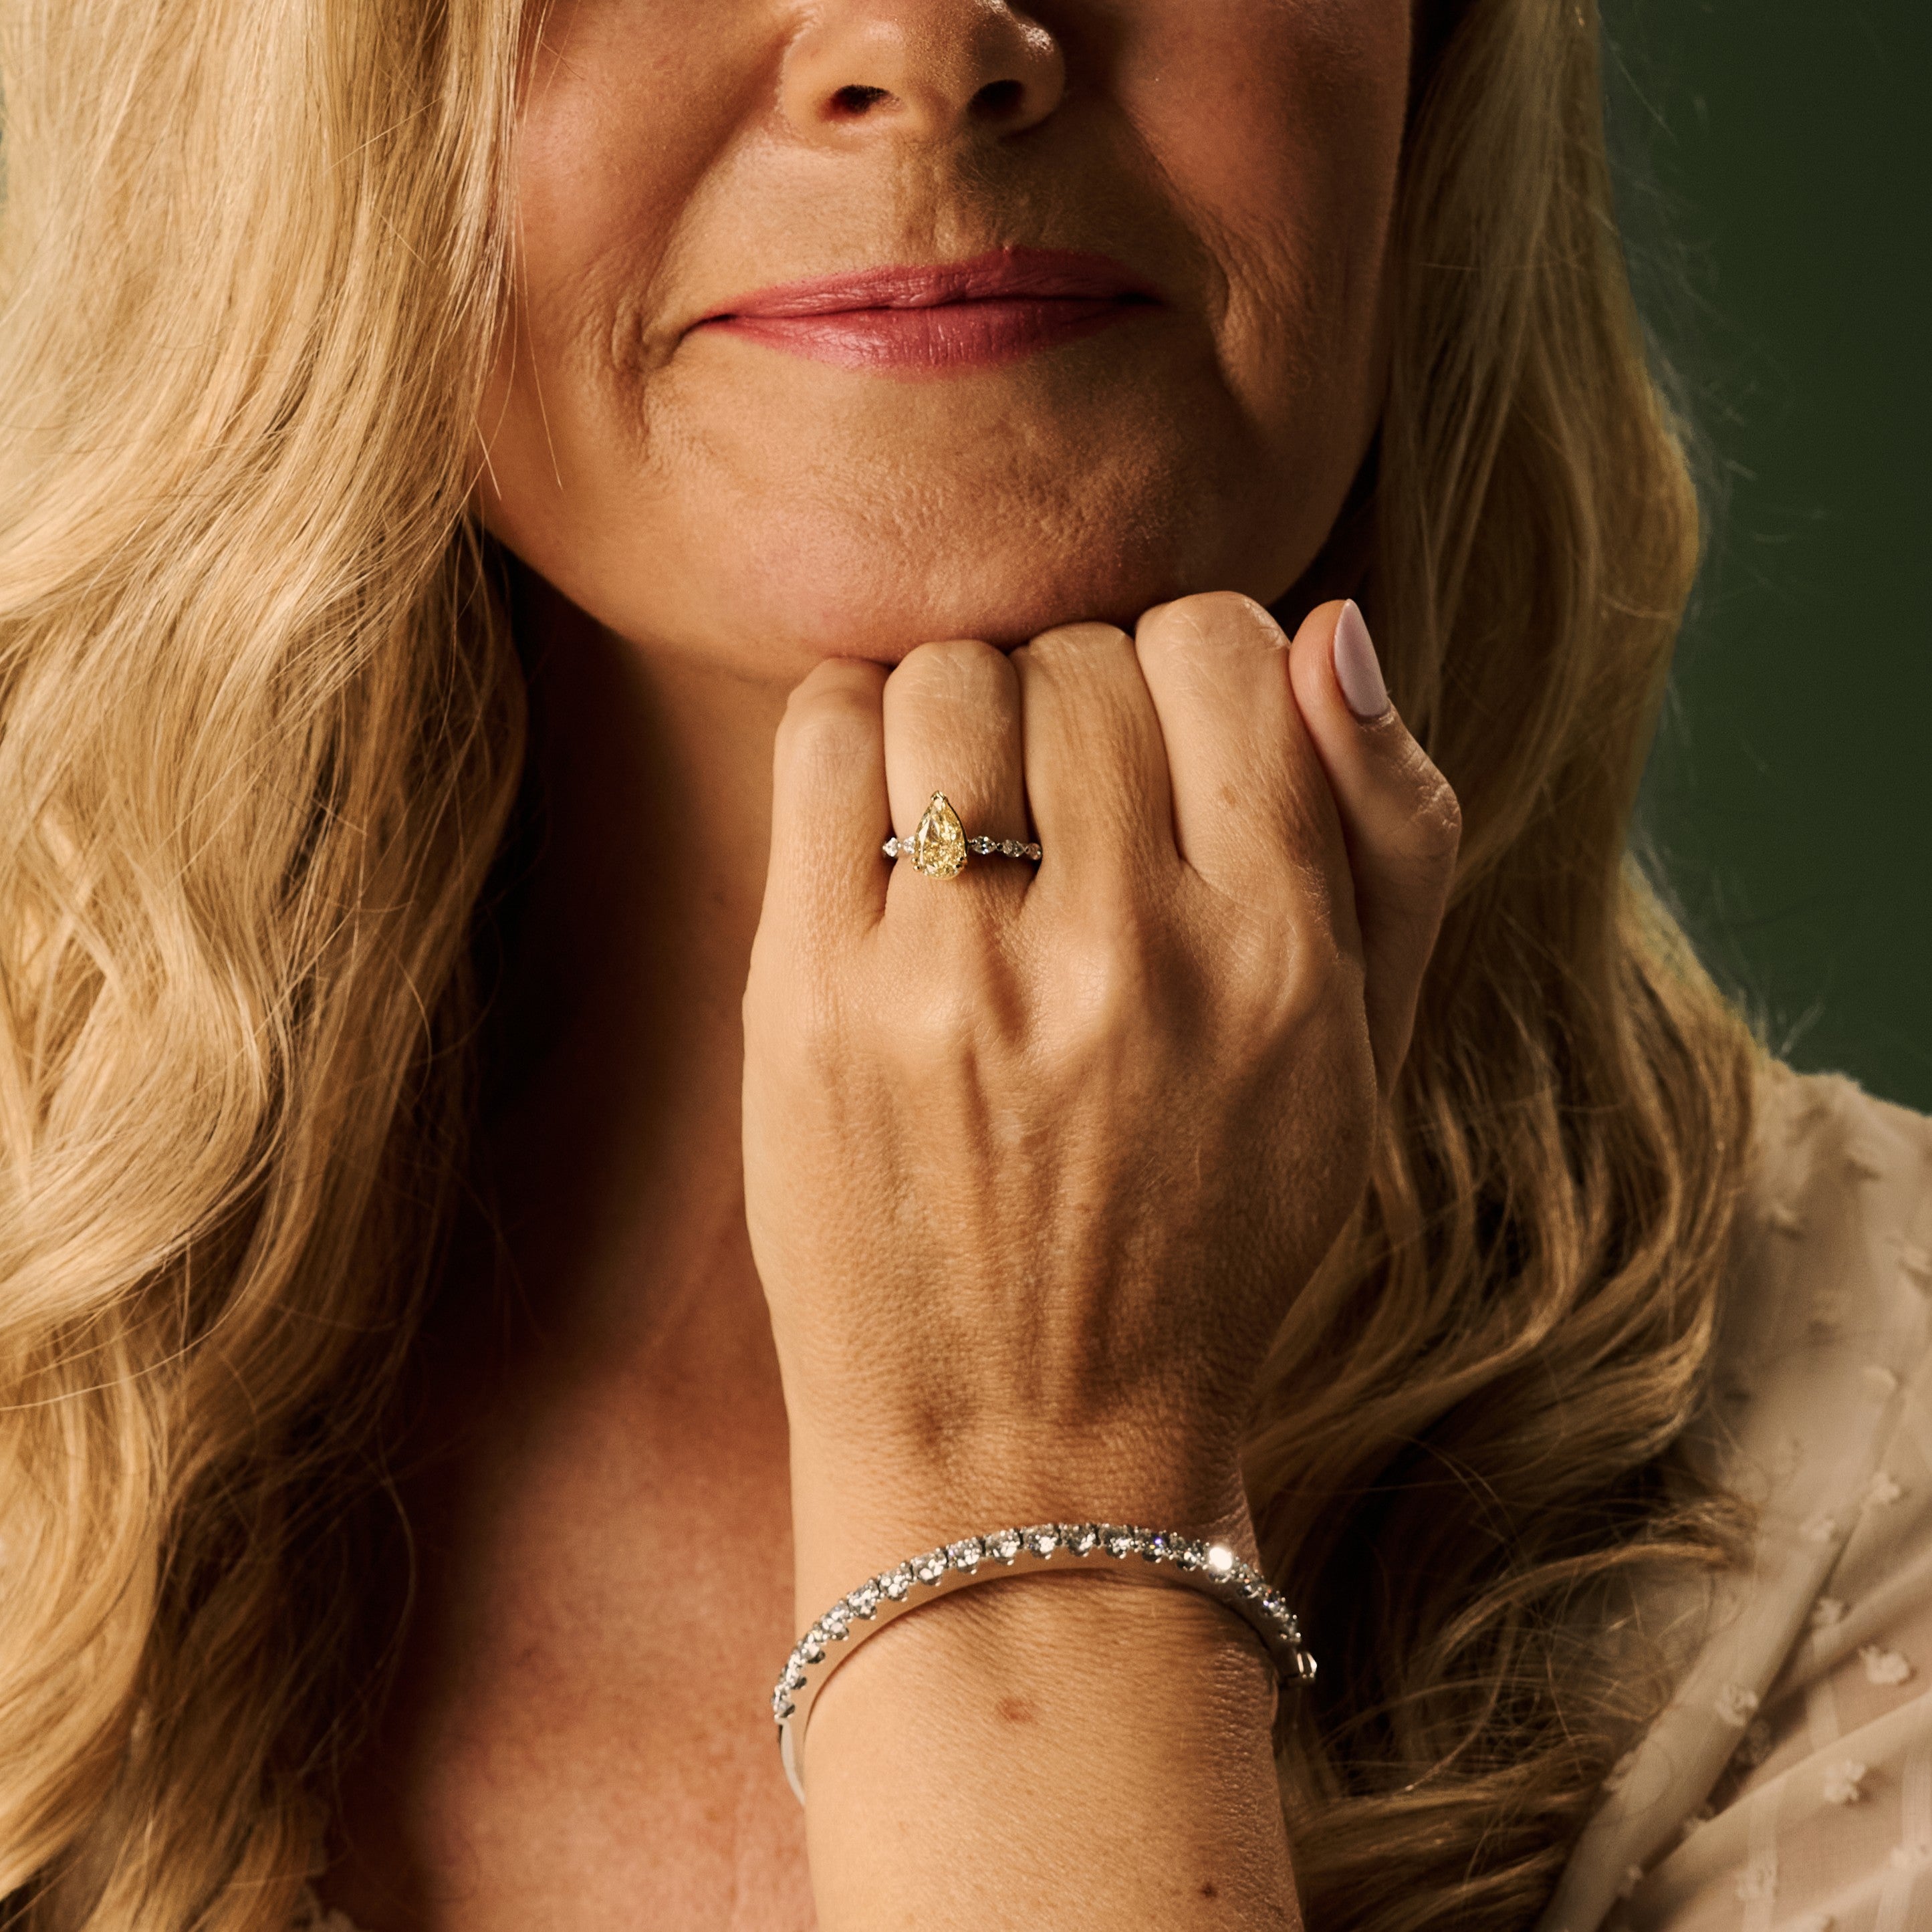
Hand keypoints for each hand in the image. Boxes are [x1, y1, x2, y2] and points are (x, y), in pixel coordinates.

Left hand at [742, 595, 1458, 1606]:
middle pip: (1078, 657)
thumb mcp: (1359, 1065)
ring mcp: (956, 978)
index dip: (1192, 664)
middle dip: (1076, 704)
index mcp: (1281, 960)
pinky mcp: (813, 999)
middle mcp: (1126, 957)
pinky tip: (886, 814)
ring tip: (976, 815)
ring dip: (964, 714)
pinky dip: (857, 731)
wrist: (1021, 1454)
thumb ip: (1391, 835)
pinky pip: (824, 735)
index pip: (1224, 645)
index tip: (1168, 744)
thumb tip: (1330, 625)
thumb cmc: (1208, 1246)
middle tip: (1068, 814)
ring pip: (950, 677)